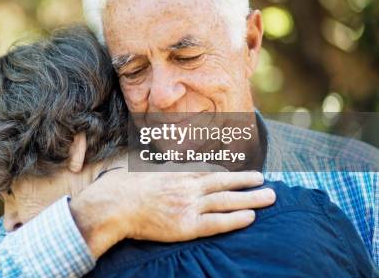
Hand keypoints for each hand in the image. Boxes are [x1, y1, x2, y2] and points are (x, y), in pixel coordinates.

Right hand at [70, 167, 274, 257]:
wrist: (114, 205)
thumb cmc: (122, 187)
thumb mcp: (142, 167)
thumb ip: (158, 165)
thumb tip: (162, 159)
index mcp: (176, 172)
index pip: (208, 171)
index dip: (227, 172)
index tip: (240, 172)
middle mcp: (187, 186)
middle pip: (224, 182)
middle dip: (246, 181)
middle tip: (264, 181)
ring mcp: (189, 205)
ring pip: (227, 200)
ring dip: (251, 198)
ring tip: (269, 196)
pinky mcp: (187, 225)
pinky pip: (217, 222)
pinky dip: (235, 219)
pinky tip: (250, 217)